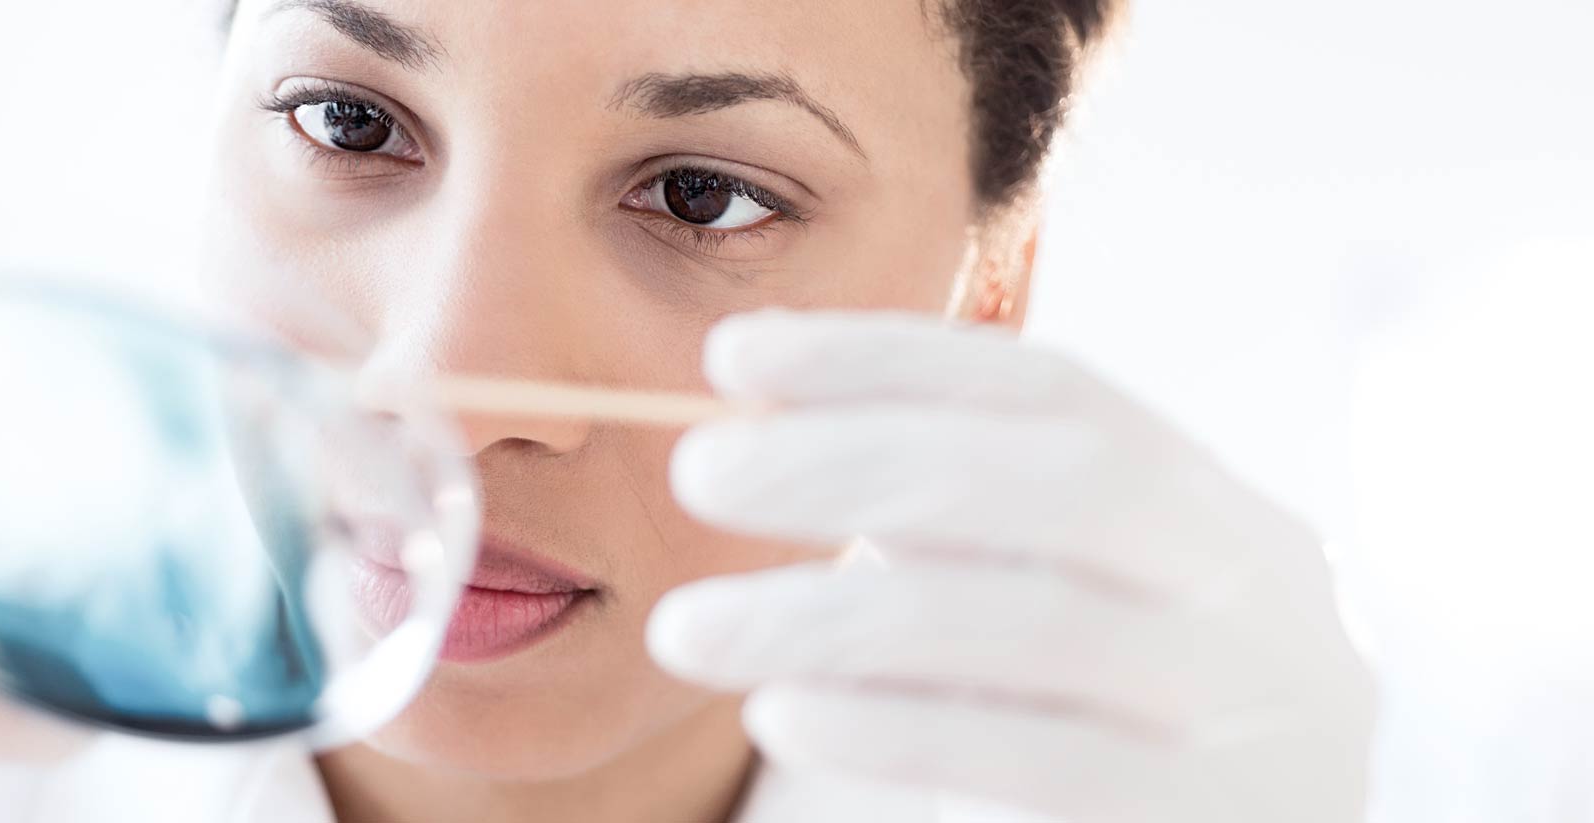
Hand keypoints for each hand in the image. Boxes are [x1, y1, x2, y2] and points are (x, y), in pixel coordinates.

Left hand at [649, 310, 1375, 822]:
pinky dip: (899, 731)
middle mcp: (1233, 576)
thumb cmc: (1161, 693)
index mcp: (1200, 494)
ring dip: (835, 614)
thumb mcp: (1107, 579)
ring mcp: (1232, 700)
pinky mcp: (1201, 816)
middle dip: (853, 461)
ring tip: (692, 626)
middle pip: (1040, 482)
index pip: (1044, 388)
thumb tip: (774, 425)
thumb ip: (977, 511)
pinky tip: (786, 711)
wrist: (1345, 817)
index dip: (884, 359)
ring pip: (1026, 625)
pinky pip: (1040, 762)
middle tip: (699, 472)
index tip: (735, 355)